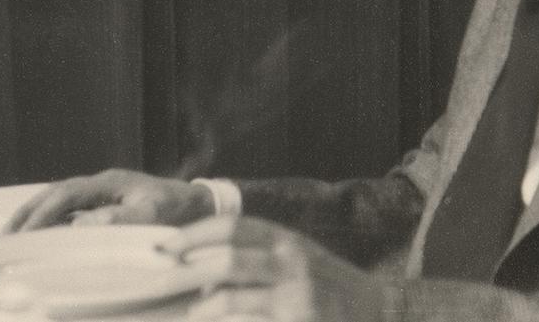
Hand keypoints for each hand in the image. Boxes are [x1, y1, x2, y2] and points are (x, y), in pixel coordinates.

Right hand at [3, 169, 214, 231]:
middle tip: (2, 239)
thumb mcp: (154, 215)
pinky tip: (43, 240)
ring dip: (36, 217)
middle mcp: (103, 184)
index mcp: (110, 182)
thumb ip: (120, 219)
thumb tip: (81, 226)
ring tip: (12, 239)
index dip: (41, 214)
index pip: (65, 195)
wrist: (202, 204)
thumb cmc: (179, 209)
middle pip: (56, 194)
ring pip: (61, 201)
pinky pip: (72, 211)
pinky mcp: (108, 204)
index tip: (22, 237)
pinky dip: (52, 223)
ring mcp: (104, 193)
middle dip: (28, 214)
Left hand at [158, 216, 395, 321]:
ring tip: (194, 313)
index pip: (233, 226)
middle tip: (161, 279)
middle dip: (188, 269)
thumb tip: (203, 276)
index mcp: (285, 239)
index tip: (164, 247)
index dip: (195, 235)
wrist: (377, 311)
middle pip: (228, 258)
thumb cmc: (327, 287)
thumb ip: (257, 259)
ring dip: (206, 307)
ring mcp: (297, 294)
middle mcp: (291, 259)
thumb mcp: (296, 260)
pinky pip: (251, 321)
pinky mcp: (299, 320)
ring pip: (234, 296)